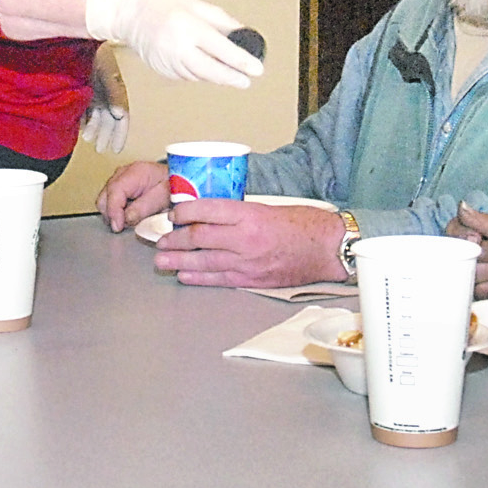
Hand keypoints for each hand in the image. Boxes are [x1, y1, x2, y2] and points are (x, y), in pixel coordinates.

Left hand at [79, 43, 130, 153]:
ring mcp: (94, 91)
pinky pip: (85, 109)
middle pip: (109, 119)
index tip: (116, 148)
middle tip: (101, 148)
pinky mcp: (82, 89)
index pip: (122, 116)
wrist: (79, 36)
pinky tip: (80, 126)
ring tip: (88, 138)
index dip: (120, 134)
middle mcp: (106, 92)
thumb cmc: (96, 53)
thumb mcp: (109, 74)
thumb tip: (120, 113)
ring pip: (97, 115)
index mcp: (117, 89)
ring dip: (94, 128)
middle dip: (106, 135)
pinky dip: (84, 119)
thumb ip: (115, 93)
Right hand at [82, 0, 263, 88]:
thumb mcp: (194, 3)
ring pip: (199, 76)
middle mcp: (177, 47)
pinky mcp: (161, 69)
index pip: (221, 49)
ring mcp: (167, 61)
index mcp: (187, 27)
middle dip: (231, 78)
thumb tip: (242, 33)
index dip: (241, 62)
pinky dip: (199, 73)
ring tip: (231, 74)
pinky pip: (186, 75)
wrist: (125, 9)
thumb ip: (220, 21)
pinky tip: (205, 67)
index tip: (256, 69)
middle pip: (210, 71)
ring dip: (216, 77)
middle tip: (246, 80)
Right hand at [96, 160, 170, 231]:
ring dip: (113, 213)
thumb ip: (144, 207)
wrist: (179, 180)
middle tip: (124, 226)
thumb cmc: (173, 186)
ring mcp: (120, 179)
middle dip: (111, 214)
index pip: (115, 191)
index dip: (113, 211)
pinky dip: (116, 211)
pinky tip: (128, 215)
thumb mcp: (163, 198)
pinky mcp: (120, 187)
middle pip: (105, 196)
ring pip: (104, 200)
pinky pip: (110, 201)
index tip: (118, 226)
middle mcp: (124, 173)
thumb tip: (126, 218)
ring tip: (129, 220)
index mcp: (135, 172)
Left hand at [154, 200, 344, 287]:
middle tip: (160, 240)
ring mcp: (248, 261)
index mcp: (249, 214)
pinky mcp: (252, 279)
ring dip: (179, 261)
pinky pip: (219, 279)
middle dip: (175, 239)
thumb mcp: (268, 207)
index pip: (206, 210)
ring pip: (204, 261)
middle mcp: (245, 238)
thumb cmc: (303, 224)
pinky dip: (199, 278)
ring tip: (162, 261)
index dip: (184, 213)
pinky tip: (184, 275)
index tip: (173, 214)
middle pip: (199, 237)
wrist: (327, 248)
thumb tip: (209, 216)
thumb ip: (239, 213)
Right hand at [446, 202, 487, 296]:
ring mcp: (473, 276)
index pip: (453, 233)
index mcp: (470, 233)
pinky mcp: (481, 295)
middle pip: (465, 256)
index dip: (466, 238)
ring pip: (474, 275)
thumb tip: (461, 207)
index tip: (479, 238)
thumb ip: (483, 220)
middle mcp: (467, 255)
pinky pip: (482, 292)